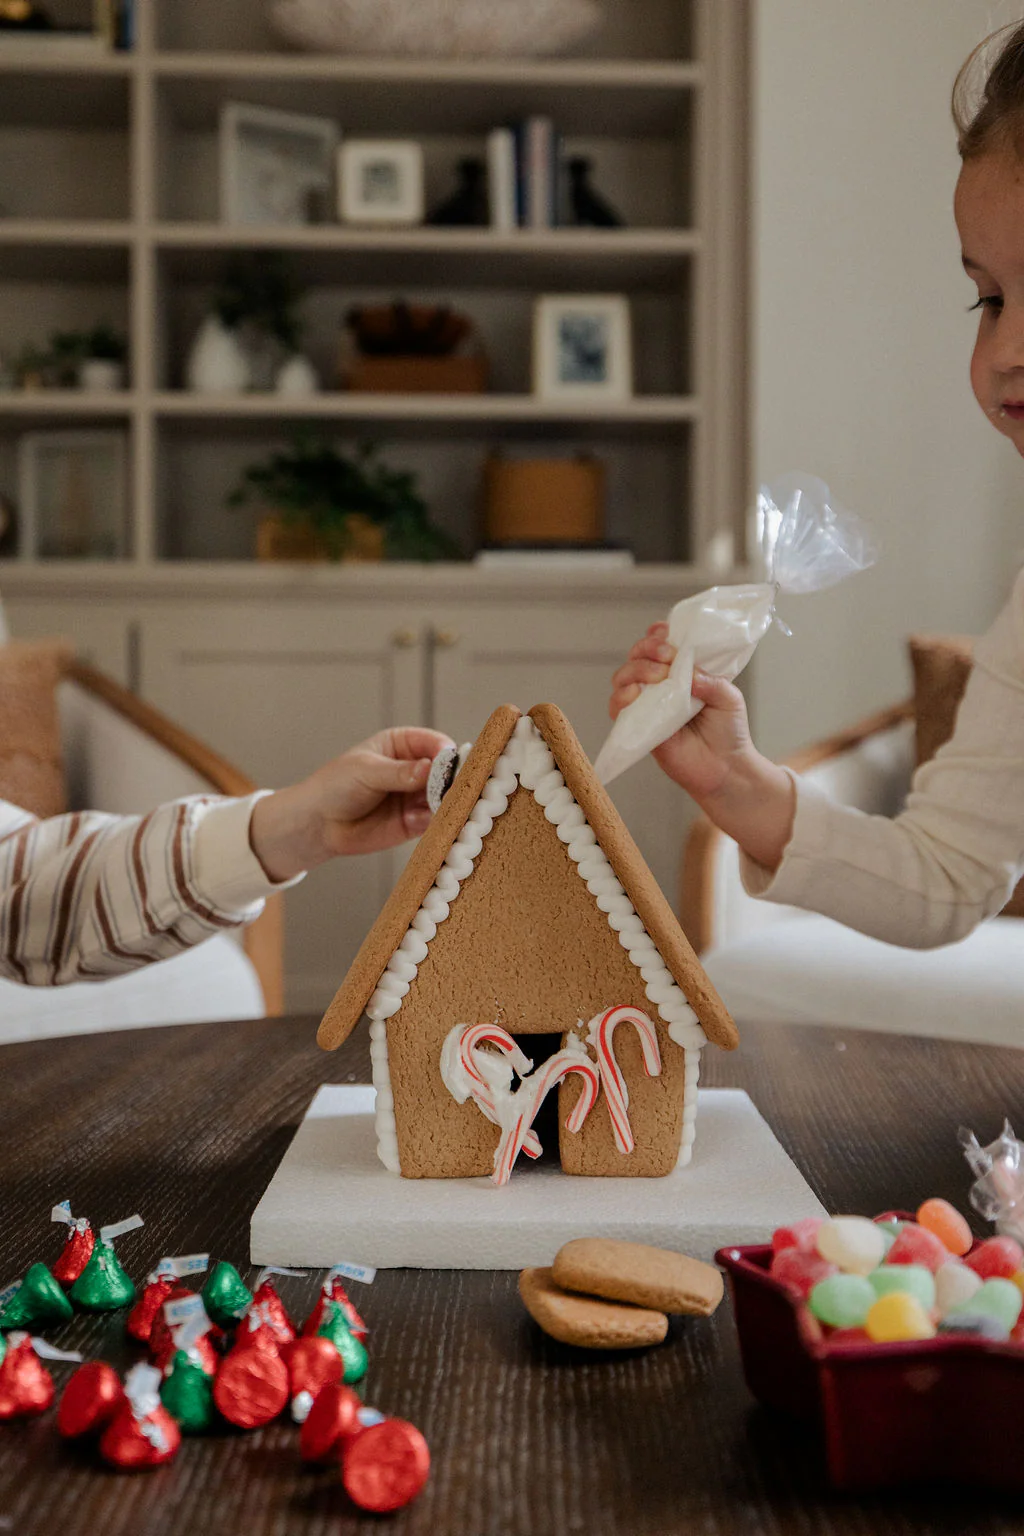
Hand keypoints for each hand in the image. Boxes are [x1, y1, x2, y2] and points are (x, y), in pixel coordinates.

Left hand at [249, 726, 454, 880]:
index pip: (434, 743)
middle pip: (446, 772)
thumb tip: (431, 768)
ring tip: (434, 808)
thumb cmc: (336, 786)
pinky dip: (433, 823)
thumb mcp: (366, 771)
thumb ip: (400, 772)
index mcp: (403, 745)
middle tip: (449, 790)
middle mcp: (416, 769)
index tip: (448, 762)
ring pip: (444, 798)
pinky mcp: (416, 822)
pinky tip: (415, 821)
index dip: (444, 752)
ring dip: (445, 804)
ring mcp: (417, 797)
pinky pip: (434, 822)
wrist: (318, 823)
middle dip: (450, 781)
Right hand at [610, 623, 794, 870]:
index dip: (656, 636)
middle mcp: (659, 687)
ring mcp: (647, 707)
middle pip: (636, 657)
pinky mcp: (639, 728)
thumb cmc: (728, 732)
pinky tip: (634, 695)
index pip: (658, 647)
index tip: (666, 633)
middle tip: (667, 657)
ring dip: (635, 670)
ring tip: (658, 676)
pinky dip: (620, 698)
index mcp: (680, 674)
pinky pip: (618, 710)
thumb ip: (710, 681)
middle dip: (646, 650)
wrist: (726, 769)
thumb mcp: (729, 698)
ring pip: (623, 679)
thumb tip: (686, 672)